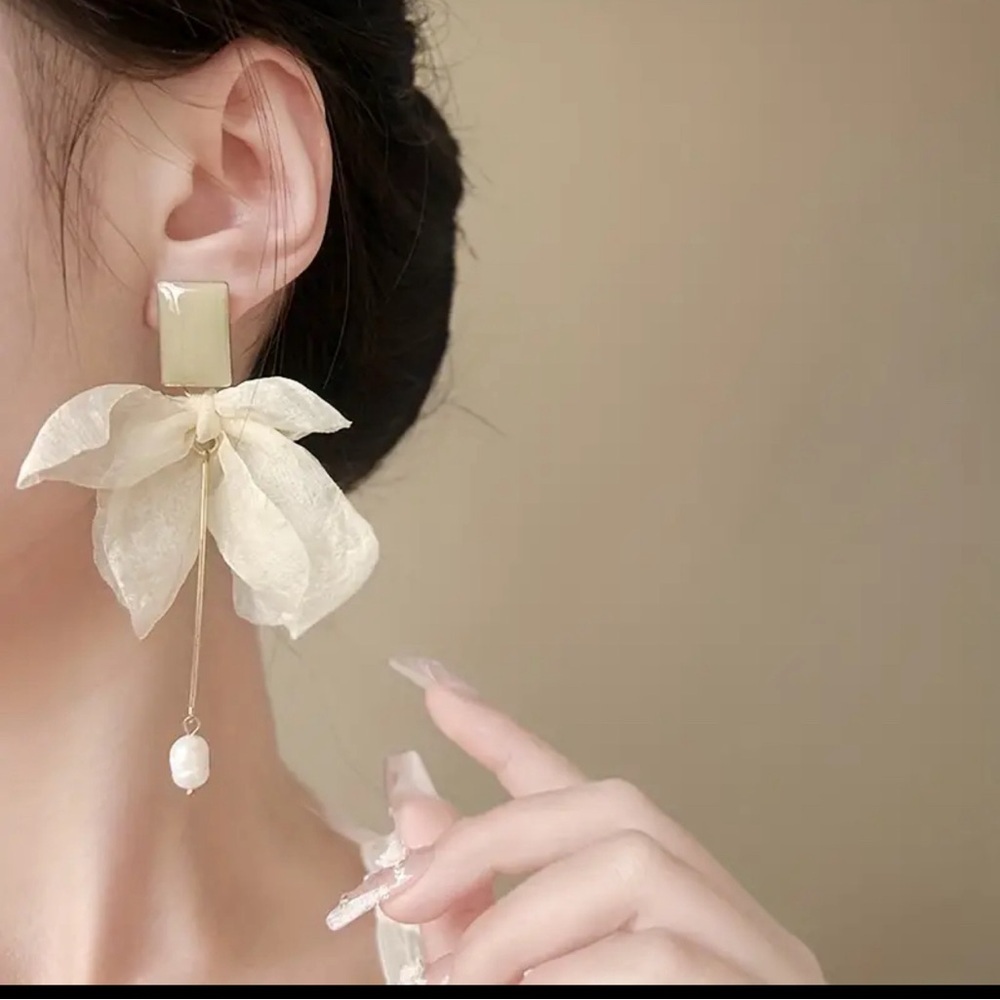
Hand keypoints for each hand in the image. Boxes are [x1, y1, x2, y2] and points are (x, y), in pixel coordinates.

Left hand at [353, 659, 823, 984]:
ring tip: (475, 982)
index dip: (506, 735)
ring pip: (631, 867)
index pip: (581, 791)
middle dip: (496, 837)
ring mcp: (753, 954)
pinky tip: (543, 999)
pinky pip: (653, 956)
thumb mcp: (525, 985)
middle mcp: (719, 910)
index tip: (438, 694)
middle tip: (412, 892)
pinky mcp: (763, 996)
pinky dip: (572, 976)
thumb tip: (416, 823)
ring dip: (526, 922)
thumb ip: (476, 916)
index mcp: (659, 904)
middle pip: (611, 808)